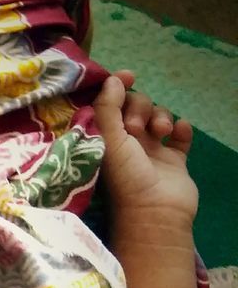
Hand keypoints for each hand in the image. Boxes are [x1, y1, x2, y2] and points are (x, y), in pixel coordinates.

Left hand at [93, 70, 197, 229]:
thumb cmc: (126, 177)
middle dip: (140, 107)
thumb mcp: (110, 140)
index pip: (111, 105)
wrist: (156, 211)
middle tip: (136, 128)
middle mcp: (127, 143)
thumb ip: (108, 108)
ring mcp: (152, 150)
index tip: (128, 76)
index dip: (117, 88)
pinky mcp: (175, 158)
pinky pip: (181, 134)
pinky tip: (178, 133)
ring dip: (161, 116)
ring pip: (159, 116)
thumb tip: (112, 79)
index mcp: (106, 140)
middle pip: (137, 106)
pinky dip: (181, 128)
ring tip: (160, 133)